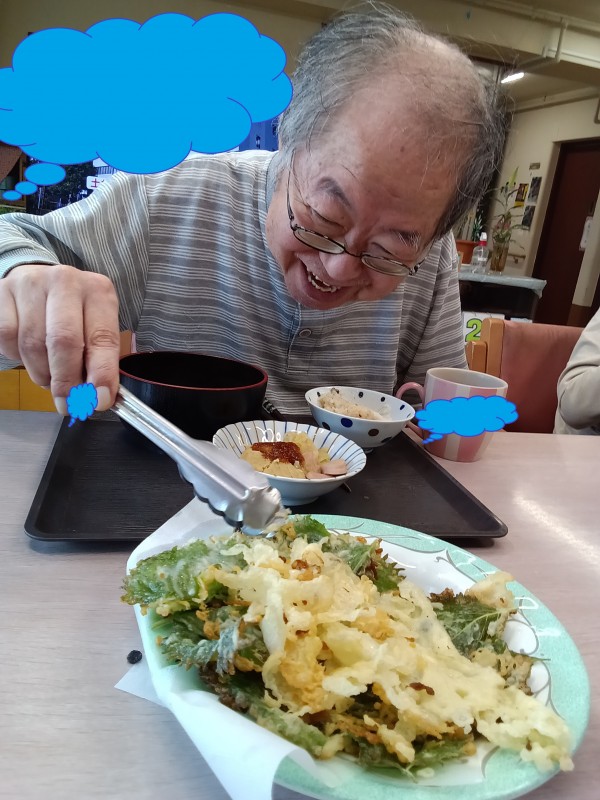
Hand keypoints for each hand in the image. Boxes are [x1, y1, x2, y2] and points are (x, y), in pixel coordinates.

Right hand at [0, 263, 120, 412]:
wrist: (39, 281)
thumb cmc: (74, 312)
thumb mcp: (95, 327)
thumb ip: (99, 360)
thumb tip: (98, 397)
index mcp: (98, 291)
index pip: (103, 338)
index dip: (102, 374)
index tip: (99, 401)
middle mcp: (66, 282)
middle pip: (64, 341)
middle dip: (66, 381)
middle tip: (67, 403)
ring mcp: (32, 284)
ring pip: (33, 343)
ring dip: (42, 373)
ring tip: (49, 379)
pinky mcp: (3, 292)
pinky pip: (7, 337)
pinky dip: (17, 356)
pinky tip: (28, 356)